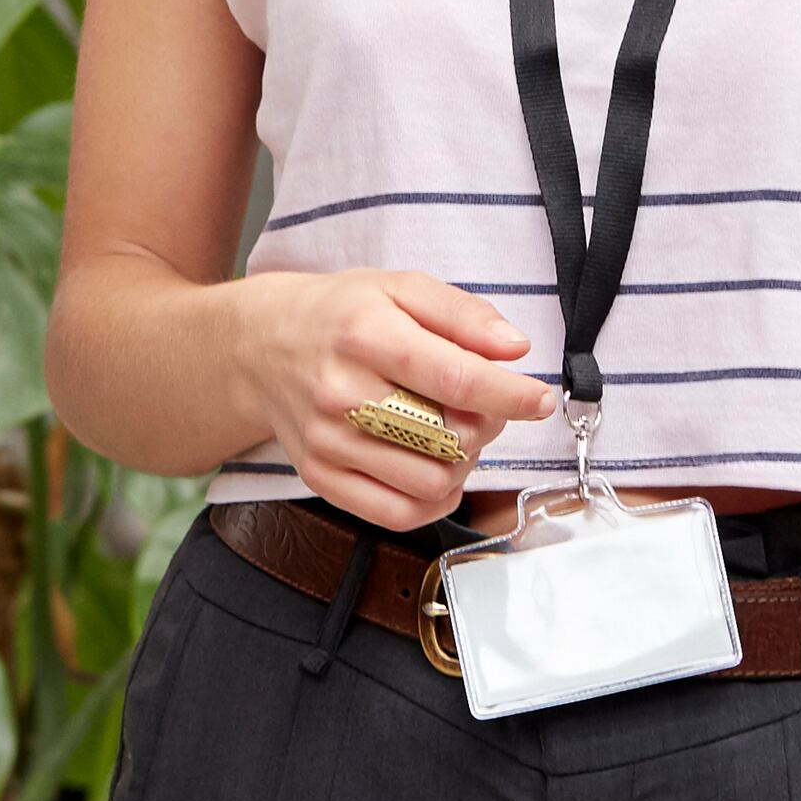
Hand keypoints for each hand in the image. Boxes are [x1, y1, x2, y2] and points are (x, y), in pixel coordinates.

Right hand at [232, 267, 558, 527]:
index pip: (457, 379)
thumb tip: (515, 348)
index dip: (511, 395)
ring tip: (454, 433)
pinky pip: (397, 513)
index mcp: (366, 335)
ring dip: (463, 463)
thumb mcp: (400, 287)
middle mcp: (342, 392)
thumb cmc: (339, 314)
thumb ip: (463, 313)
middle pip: (448, 436)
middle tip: (482, 405)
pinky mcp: (320, 476)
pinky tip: (437, 470)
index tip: (540, 399)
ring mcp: (328, 441)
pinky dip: (434, 500)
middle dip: (487, 425)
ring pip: (430, 481)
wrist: (261, 344)